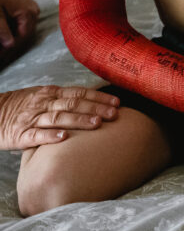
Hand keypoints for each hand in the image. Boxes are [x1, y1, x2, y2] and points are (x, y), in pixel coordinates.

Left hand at [0, 0, 38, 54]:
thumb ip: (2, 29)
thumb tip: (10, 45)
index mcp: (28, 12)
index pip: (23, 38)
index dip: (10, 50)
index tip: (1, 58)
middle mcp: (33, 10)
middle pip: (25, 35)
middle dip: (12, 46)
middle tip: (1, 57)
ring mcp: (30, 7)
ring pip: (24, 29)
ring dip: (13, 39)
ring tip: (2, 48)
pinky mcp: (24, 4)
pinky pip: (22, 22)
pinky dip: (13, 30)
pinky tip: (5, 34)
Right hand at [0, 85, 118, 149]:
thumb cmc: (22, 107)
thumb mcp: (43, 97)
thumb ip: (65, 99)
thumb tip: (95, 101)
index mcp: (51, 93)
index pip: (79, 93)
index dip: (99, 97)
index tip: (117, 102)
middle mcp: (44, 103)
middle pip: (73, 104)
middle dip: (96, 108)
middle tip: (114, 114)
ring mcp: (32, 118)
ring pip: (58, 117)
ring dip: (79, 120)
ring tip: (96, 123)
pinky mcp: (20, 134)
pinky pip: (36, 135)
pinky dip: (50, 136)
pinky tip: (64, 138)